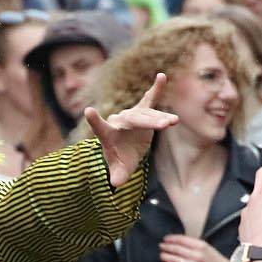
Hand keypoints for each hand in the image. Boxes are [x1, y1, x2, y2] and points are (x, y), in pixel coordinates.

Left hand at [84, 73, 179, 188]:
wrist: (126, 150)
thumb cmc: (120, 160)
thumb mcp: (119, 170)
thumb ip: (117, 176)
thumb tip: (115, 184)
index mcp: (108, 134)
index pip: (101, 128)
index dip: (95, 121)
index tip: (88, 111)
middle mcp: (119, 121)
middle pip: (133, 119)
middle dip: (148, 123)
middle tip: (163, 126)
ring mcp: (132, 115)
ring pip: (147, 115)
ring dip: (160, 118)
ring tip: (173, 122)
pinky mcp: (143, 112)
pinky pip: (150, 99)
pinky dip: (156, 89)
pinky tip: (162, 76)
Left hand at [160, 235, 232, 261]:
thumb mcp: (208, 249)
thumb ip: (195, 245)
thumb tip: (179, 242)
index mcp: (202, 245)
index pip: (182, 239)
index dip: (171, 239)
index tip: (165, 239)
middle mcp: (197, 255)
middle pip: (177, 249)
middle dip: (166, 247)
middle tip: (160, 246)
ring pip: (175, 260)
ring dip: (165, 257)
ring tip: (161, 255)